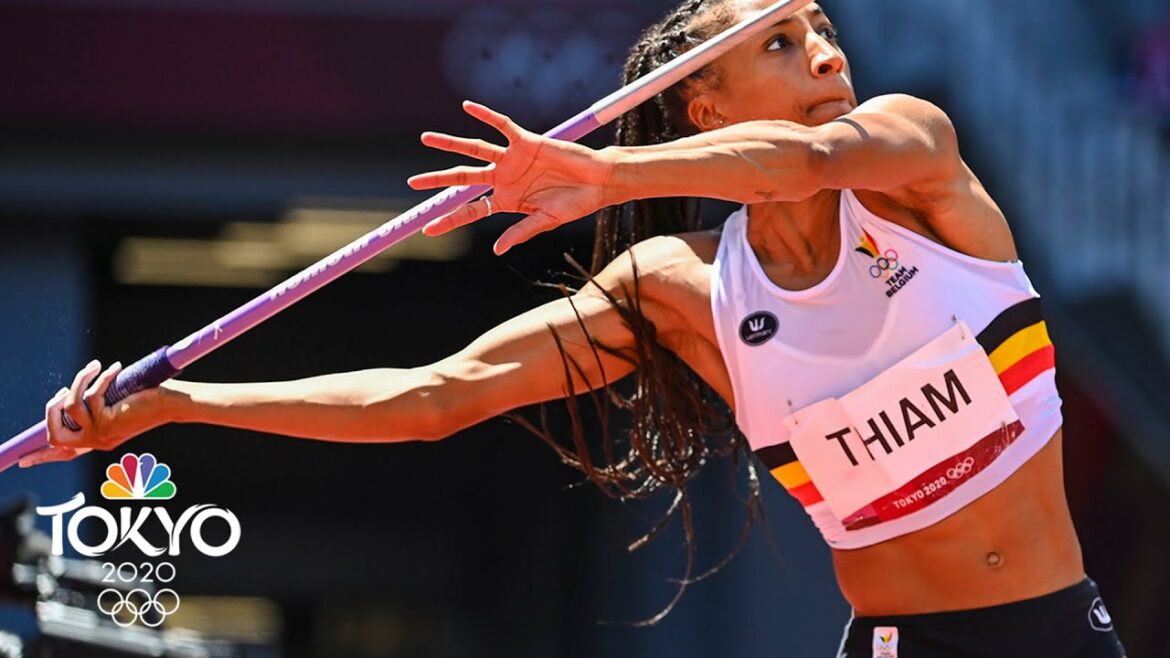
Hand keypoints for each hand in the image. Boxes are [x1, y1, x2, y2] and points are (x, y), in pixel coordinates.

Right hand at [20, 360, 167, 466]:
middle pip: (53, 433)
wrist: (173, 404)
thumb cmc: (147, 400)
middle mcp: (96, 442)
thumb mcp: (115, 406)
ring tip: (96, 366)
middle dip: (50, 408)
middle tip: (65, 389)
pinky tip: (115, 369)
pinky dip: (101, 377)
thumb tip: (71, 395)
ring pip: (70, 406)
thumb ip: (94, 407)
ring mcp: (101, 434)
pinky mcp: (108, 421)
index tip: (23, 461)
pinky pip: (91, 395)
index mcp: (96, 441)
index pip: (64, 453)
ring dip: (80, 380)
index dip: (42, 456)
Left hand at [408, 101, 616, 254]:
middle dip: (437, 180)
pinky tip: (467, 107)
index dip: (449, 219)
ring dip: (450, 144)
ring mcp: (512, 159)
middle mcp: (504, 179)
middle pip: (462, 179)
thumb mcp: (546, 221)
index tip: (427, 229)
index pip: (470, 210)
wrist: (598, 181)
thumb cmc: (575, 204)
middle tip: (412, 183)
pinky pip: (501, 126)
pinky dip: (485, 115)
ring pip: (474, 150)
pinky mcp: (525, 142)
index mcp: (506, 200)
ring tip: (425, 139)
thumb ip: (520, 231)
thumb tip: (497, 249)